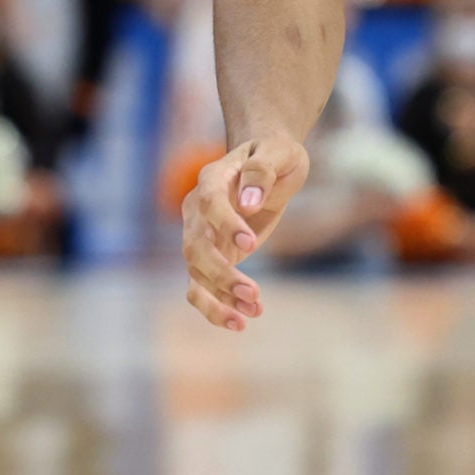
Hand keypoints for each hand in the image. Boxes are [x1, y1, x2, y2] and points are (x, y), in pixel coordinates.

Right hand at [181, 134, 309, 331]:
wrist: (269, 164)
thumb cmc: (275, 154)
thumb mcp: (279, 153)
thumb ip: (262, 172)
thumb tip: (247, 203)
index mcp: (213, 178)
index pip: (210, 203)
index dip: (226, 224)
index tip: (251, 244)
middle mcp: (198, 210)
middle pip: (195, 246)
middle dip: (221, 274)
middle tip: (254, 294)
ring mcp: (200, 235)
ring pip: (194, 273)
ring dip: (220, 298)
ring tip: (253, 314)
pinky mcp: (211, 256)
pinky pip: (202, 287)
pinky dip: (217, 306)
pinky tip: (243, 321)